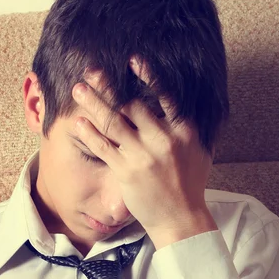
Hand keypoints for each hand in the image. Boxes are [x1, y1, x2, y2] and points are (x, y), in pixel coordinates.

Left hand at [72, 57, 217, 247]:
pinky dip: (89, 133)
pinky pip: (103, 147)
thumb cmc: (190, 185)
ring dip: (93, 103)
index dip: (148, 76)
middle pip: (131, 105)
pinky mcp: (126, 171)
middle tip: (91, 70)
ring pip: (113, 122)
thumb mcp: (200, 151)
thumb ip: (191, 128)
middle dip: (108, 86)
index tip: (132, 60)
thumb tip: (190, 106)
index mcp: (183, 131)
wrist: (180, 218)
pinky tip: (78, 122)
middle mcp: (162, 139)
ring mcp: (142, 155)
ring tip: (78, 89)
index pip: (164, 97)